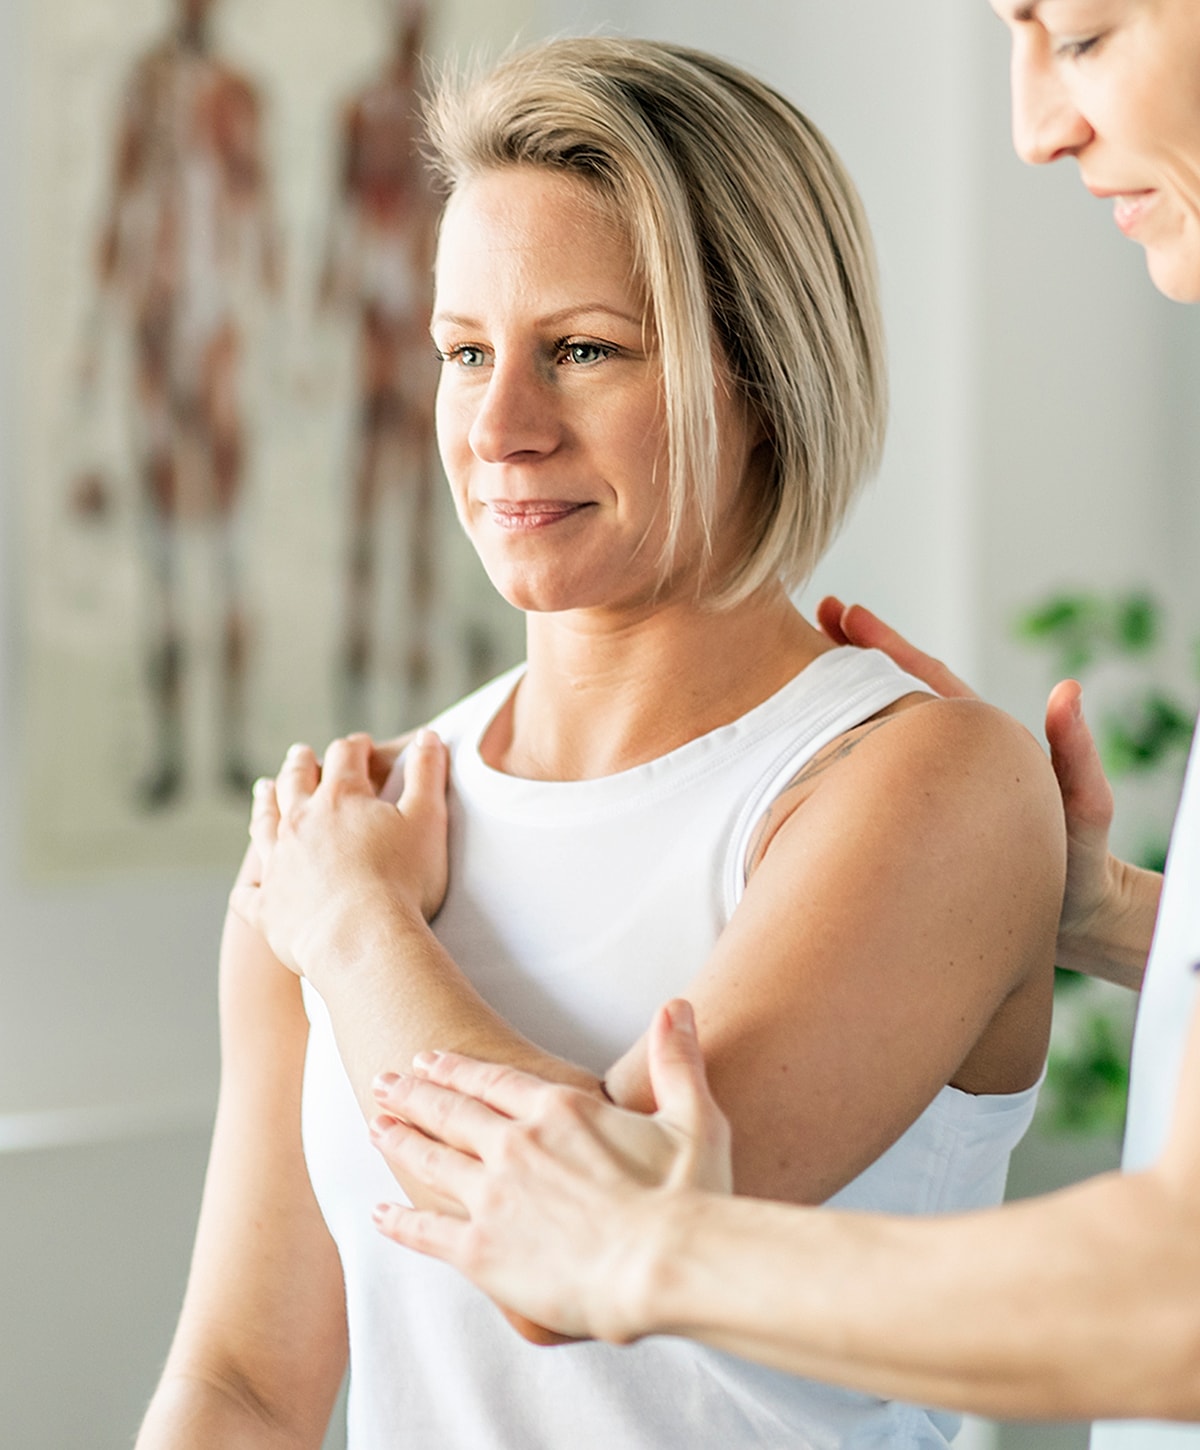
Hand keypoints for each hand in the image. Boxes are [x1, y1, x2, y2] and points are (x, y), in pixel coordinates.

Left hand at [229, 729, 449, 979]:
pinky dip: (250, 889)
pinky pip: (250, 895)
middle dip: (302, 764)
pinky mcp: (268, 907)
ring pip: (264, 823)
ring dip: (265, 803)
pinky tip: (249, 888)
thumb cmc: (403, 880)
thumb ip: (428, 774)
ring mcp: (279, 863)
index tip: (361, 745)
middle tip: (301, 754)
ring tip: (264, 790)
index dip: (356, 747)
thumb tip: (430, 735)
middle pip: (295, 781)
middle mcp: (299, 821)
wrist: (362, 939)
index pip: (345, 756)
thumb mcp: (428, 819)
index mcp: (340, 797)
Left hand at [370, 999, 731, 1343]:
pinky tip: (382, 1215)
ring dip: (400, 1141)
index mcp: (559, 1112)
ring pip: (431, 1160)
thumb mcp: (693, 1116)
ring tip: (376, 1127)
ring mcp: (492, 1197)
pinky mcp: (482, 1252)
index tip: (430, 1058)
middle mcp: (515, 1145)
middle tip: (385, 1082)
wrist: (666, 1266)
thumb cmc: (688, 1197)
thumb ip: (677, 1061)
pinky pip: (428, 1232)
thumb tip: (678, 1008)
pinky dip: (401, 1222)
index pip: (494, 1080)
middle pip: (451, 1111)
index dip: (459, 1068)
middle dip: (415, 1094)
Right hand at [817, 595, 1153, 984]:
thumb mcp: (1085, 806)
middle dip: (855, 653)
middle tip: (818, 613)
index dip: (885, 647)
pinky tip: (807, 753)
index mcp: (977, 742)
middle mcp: (949, 759)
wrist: (1078, 920)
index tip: (847, 614)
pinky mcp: (916, 822)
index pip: (925, 682)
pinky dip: (841, 755)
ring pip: (878, 734)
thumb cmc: (1083, 863)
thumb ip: (1074, 753)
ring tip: (799, 671)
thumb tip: (1066, 691)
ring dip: (842, 702)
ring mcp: (930, 789)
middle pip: (893, 693)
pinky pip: (872, 781)